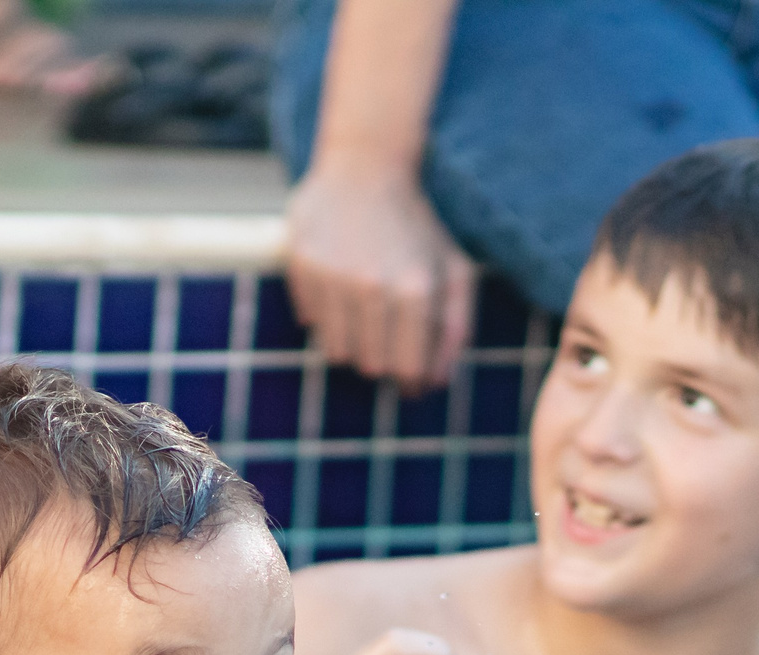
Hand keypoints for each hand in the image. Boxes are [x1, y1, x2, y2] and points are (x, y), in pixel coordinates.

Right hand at [284, 164, 477, 391]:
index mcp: (417, 290)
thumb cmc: (416, 226)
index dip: (411, 384)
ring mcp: (333, 277)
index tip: (411, 382)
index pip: (408, 371)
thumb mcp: (454, 269)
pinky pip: (311, 323)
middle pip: (372, 367)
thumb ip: (456, 328)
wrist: (365, 166)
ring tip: (365, 315)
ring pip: (338, 353)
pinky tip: (340, 287)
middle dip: (383, 364)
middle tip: (388, 342)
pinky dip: (326, 317)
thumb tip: (438, 382)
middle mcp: (374, 287)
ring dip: (353, 345)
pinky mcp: (302, 266)